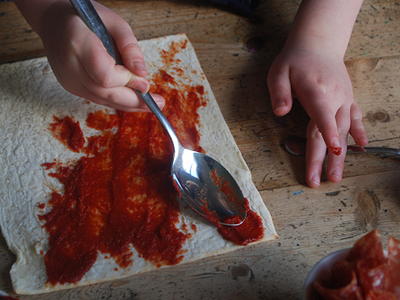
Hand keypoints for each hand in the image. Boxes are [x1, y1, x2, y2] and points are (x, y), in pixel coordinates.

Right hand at [36, 1, 164, 111]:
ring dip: (128, 105)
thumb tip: (142, 75)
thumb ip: (130, 47)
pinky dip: (117, 100)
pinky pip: (98, 98)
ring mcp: (68, 79)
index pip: (106, 76)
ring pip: (103, 100)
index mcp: (78, 44)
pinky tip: (132, 100)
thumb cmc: (85, 17)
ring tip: (151, 106)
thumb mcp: (114, 22)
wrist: (53, 21)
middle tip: (159, 104)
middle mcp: (70, 66)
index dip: (128, 82)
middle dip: (134, 101)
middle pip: (106, 93)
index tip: (146, 83)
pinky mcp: (71, 86)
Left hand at [267, 45, 367, 186]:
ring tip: (337, 176)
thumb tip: (280, 112)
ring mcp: (344, 98)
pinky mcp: (348, 99)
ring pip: (345, 129)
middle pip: (331, 130)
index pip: (322, 114)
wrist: (317, 44)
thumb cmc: (294, 60)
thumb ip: (279, 92)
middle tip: (323, 180)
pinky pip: (356, 117)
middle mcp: (334, 96)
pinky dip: (360, 131)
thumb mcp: (278, 72)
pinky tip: (362, 146)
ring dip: (342, 154)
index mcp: (316, 91)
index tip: (332, 149)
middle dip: (327, 157)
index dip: (327, 132)